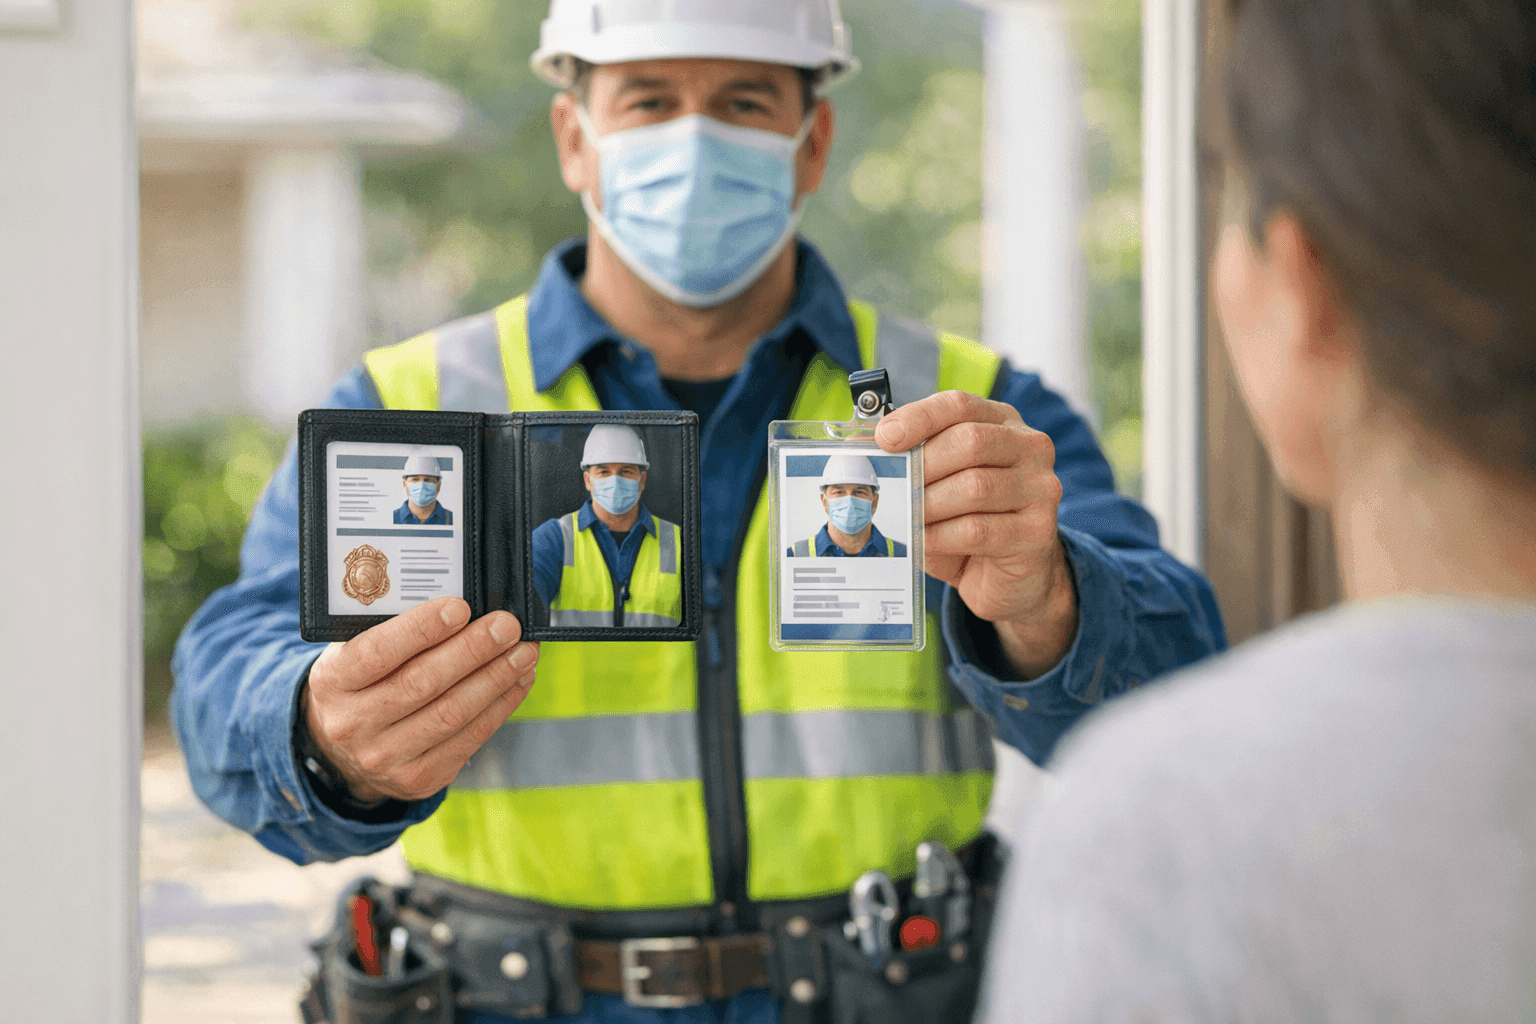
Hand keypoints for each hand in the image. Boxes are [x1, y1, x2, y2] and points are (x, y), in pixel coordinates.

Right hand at [304, 597, 538, 802]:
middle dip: (473, 650)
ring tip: (524, 651)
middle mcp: (353, 723)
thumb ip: (392, 630)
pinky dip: (501, 706)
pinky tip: (518, 681)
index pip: (376, 652)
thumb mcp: (353, 653)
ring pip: (452, 713)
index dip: (421, 629)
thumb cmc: (361, 684)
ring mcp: (384, 756)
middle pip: (422, 683)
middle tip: (507, 626)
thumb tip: (459, 605)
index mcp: (332, 682)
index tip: (460, 607)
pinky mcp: (419, 778)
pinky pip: (469, 739)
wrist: (342, 752)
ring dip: (496, 678)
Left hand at [876, 390, 1076, 678]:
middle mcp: (1030, 447)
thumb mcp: (939, 484)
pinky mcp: (1037, 531)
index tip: (884, 438)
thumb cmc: (967, 522)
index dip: (919, 417)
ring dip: (929, 505)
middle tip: (895, 488)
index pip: (960, 405)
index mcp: (1002, 423)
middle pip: (970, 441)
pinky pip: (978, 529)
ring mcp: (1041, 489)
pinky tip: (923, 540)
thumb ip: (912, 461)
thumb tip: (862, 452)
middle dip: (922, 465)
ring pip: (974, 486)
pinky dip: (940, 535)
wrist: (1010, 578)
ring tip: (907, 518)